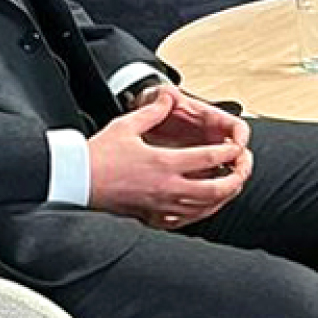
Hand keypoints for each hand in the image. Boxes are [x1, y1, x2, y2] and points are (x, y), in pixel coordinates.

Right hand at [86, 90, 249, 228]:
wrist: (75, 182)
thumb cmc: (97, 157)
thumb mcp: (127, 125)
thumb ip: (153, 110)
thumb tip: (168, 97)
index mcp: (163, 163)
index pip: (208, 158)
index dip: (228, 152)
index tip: (236, 148)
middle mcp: (166, 187)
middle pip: (214, 190)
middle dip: (234, 181)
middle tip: (241, 171)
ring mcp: (159, 205)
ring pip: (202, 209)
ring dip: (222, 199)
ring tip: (230, 188)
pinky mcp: (149, 217)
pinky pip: (183, 221)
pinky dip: (199, 214)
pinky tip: (203, 208)